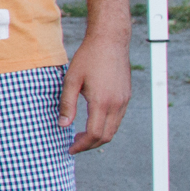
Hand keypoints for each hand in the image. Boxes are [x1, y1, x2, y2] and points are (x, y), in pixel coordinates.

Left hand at [61, 27, 131, 152]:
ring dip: (99, 136)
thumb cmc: (88, 58)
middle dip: (90, 145)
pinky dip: (106, 125)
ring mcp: (124, 100)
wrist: (110, 41)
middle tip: (74, 144)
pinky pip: (117, 118)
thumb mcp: (71, 80)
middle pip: (107, 136)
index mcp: (102, 102)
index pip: (95, 134)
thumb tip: (63, 125)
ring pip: (114, 128)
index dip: (82, 145)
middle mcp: (117, 104)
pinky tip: (93, 121)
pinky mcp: (126, 96)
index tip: (70, 149)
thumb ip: (67, 104)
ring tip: (81, 135)